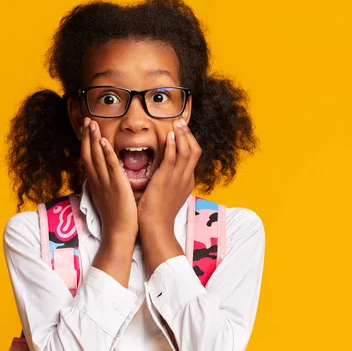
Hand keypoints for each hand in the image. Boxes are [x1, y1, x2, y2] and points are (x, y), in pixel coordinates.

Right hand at [80, 117, 137, 240]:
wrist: (119, 234)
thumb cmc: (116, 218)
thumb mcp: (107, 197)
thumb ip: (106, 183)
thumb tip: (106, 174)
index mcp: (96, 183)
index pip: (87, 158)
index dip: (86, 142)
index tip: (86, 129)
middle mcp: (97, 181)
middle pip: (88, 154)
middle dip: (87, 136)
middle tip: (86, 120)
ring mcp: (106, 183)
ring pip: (96, 157)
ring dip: (93, 139)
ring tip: (92, 124)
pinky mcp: (117, 187)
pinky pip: (110, 167)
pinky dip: (106, 153)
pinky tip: (104, 141)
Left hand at [137, 118, 201, 233]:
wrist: (156, 228)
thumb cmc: (158, 214)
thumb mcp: (168, 194)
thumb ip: (169, 181)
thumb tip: (163, 171)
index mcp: (187, 181)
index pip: (193, 156)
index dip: (188, 141)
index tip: (181, 131)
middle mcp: (186, 178)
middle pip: (195, 150)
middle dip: (188, 134)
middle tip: (181, 121)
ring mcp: (178, 179)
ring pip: (187, 151)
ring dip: (182, 135)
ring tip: (177, 123)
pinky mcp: (167, 180)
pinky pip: (173, 158)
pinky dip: (173, 145)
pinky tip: (169, 136)